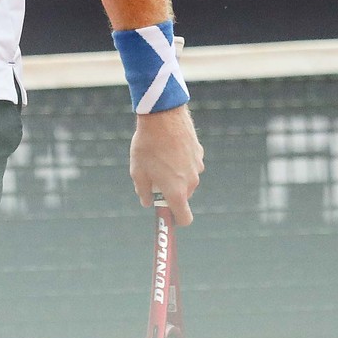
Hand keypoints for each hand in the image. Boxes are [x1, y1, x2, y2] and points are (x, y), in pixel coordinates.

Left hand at [130, 105, 204, 226]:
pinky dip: (179, 161)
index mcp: (176, 191)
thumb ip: (143, 191)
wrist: (163, 117)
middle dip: (169, 192)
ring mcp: (197, 168)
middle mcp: (191, 183)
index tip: (165, 215)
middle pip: (182, 197)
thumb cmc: (147, 146)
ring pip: (185, 179)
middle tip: (153, 179)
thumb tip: (147, 202)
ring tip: (157, 157)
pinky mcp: (199, 154)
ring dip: (174, 175)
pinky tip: (167, 147)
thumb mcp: (138, 171)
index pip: (184, 218)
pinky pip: (188, 164)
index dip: (175, 220)